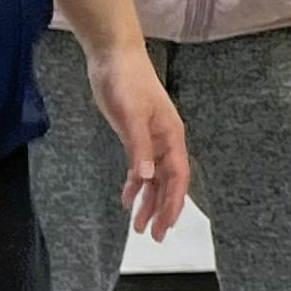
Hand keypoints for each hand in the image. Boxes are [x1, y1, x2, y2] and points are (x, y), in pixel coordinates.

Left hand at [84, 40, 190, 237]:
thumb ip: (138, 146)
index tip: (166, 225)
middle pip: (168, 182)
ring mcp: (151, 139)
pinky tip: (127, 199)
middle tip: (153, 235)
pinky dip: (135, 184)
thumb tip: (145, 177)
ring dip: (149, 201)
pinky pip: (139, 167)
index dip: (174, 202)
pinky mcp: (135, 136)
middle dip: (163, 209)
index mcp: (171, 136)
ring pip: (154, 178)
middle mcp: (165, 141)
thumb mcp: (130, 114)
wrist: (113, 55)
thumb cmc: (126, 80)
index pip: (177, 176)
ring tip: (139, 226)